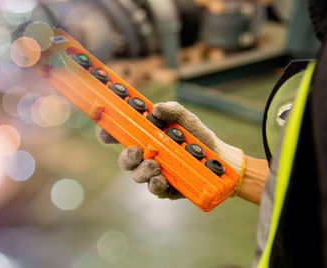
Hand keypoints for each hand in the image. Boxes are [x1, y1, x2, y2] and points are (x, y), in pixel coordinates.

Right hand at [99, 101, 244, 199]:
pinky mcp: (166, 188)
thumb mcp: (186, 119)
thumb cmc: (199, 138)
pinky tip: (160, 180)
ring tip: (155, 166)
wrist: (221, 161)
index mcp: (146, 137)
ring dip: (142, 171)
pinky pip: (154, 189)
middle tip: (136, 152)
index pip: (120, 136)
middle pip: (125, 159)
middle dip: (126, 157)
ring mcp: (154, 173)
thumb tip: (156, 109)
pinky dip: (155, 185)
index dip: (108, 134)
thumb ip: (172, 110)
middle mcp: (146, 156)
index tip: (105, 133)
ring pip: (137, 175)